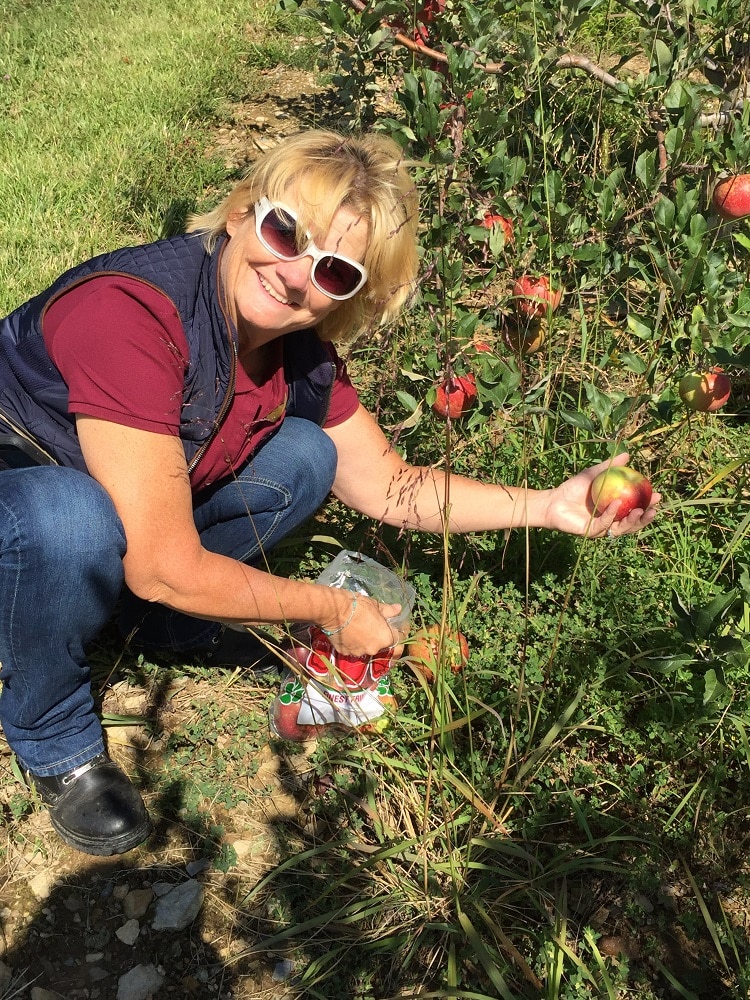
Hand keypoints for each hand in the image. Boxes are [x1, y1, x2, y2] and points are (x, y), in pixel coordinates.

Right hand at [320, 591, 402, 656]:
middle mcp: (374, 649)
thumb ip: (388, 611)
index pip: (396, 638)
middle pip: (381, 645)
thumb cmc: (358, 606)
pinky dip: (351, 643)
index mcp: (386, 638)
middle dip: (378, 637)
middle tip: (371, 626)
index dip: (393, 631)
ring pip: (366, 648)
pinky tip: (347, 633)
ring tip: (357, 629)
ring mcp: (359, 653)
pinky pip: (352, 649)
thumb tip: (398, 609)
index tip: (388, 625)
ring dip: (364, 641)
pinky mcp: (345, 653)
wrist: (334, 610)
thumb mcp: (375, 605)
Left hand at [544, 452, 660, 537]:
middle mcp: (609, 522)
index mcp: (613, 511)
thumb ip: (610, 467)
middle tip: (654, 507)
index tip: (657, 495)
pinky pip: (604, 524)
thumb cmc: (572, 488)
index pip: (634, 510)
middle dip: (645, 517)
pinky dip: (611, 514)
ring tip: (640, 510)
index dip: (647, 505)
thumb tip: (627, 454)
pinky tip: (616, 504)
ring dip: (632, 520)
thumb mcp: (594, 474)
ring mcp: (600, 529)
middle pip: (632, 523)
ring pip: (621, 529)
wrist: (552, 500)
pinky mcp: (590, 532)